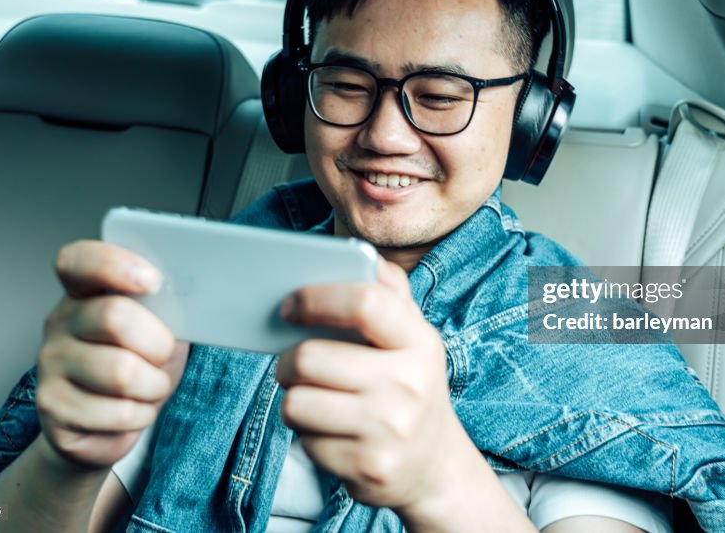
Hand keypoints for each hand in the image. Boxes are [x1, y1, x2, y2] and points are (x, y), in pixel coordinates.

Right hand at [35, 240, 189, 471]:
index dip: (114, 265)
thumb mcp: (156, 329)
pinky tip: (131, 411)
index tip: (152, 281)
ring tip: (149, 388)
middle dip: (158, 344)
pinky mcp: (52, 407)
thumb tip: (196, 301)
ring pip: (120, 372)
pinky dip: (141, 415)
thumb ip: (163, 308)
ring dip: (153, 386)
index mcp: (84, 293)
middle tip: (162, 356)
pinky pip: (117, 412)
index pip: (78, 261)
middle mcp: (60, 323)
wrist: (106, 425)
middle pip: (114, 317)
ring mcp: (50, 364)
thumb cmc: (138, 365)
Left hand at [276, 260, 476, 520]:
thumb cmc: (410, 388)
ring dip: (294, 398)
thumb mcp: (414, 340)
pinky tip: (331, 432)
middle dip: (289, 360)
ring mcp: (390, 430)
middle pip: (310, 358)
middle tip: (296, 363)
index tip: (289, 305)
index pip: (366, 303)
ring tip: (314, 398)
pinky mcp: (368, 468)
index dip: (317, 298)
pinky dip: (307, 434)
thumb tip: (365, 257)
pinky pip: (304, 440)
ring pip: (296, 402)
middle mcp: (409, 385)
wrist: (435, 466)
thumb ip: (391, 295)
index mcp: (420, 343)